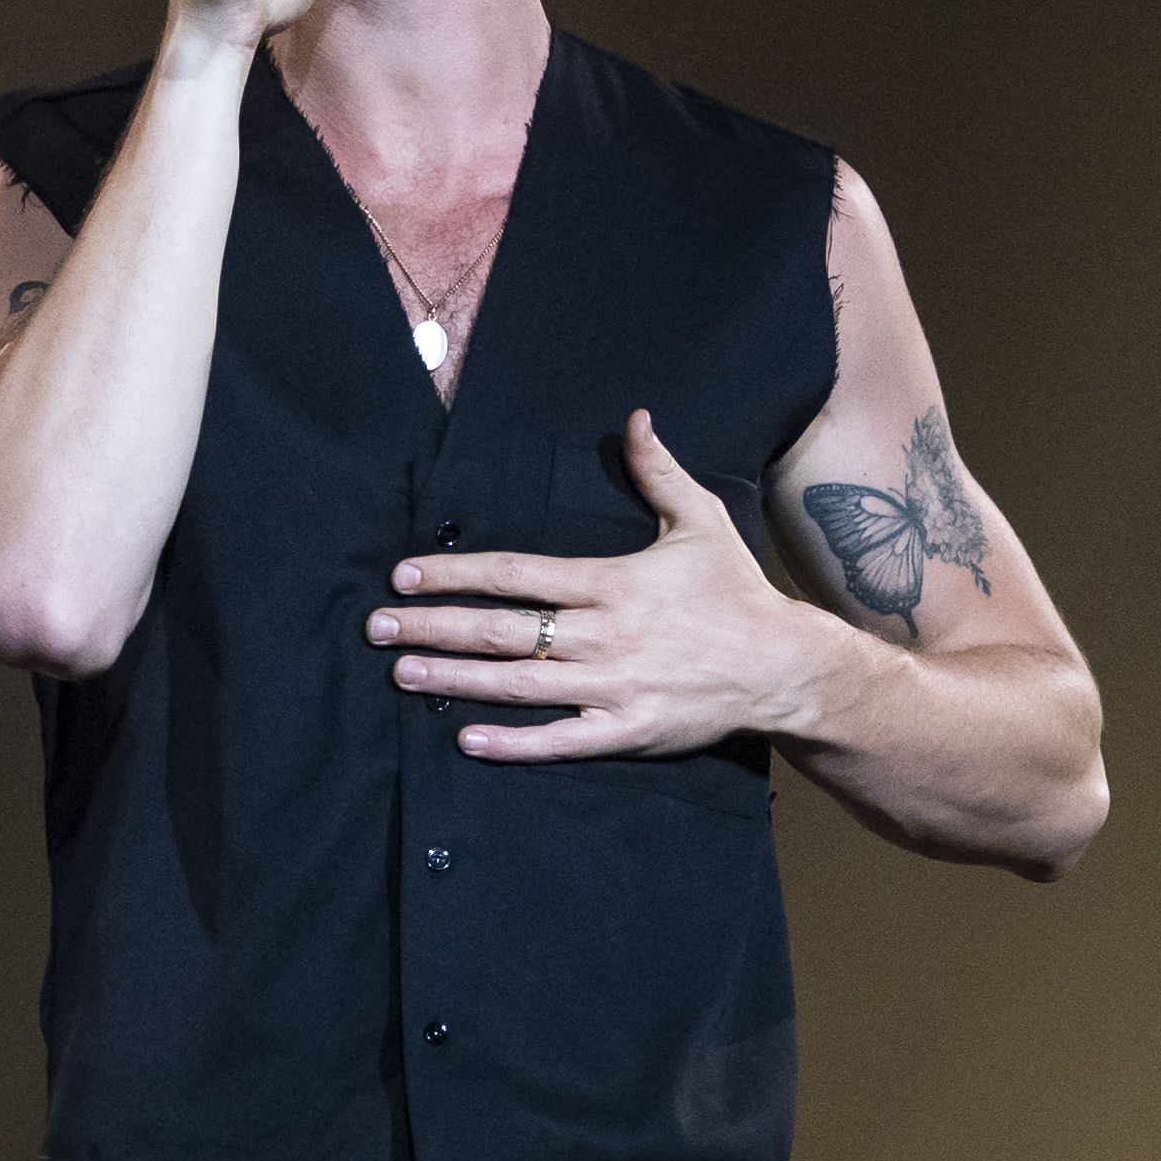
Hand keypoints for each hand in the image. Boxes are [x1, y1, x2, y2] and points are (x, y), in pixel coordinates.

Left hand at [368, 410, 857, 760]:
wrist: (782, 665)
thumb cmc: (736, 591)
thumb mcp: (700, 520)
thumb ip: (658, 471)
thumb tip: (634, 418)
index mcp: (612, 582)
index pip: (517, 574)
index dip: (456, 573)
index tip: (406, 577)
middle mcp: (603, 634)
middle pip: (502, 631)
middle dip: (433, 629)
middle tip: (377, 631)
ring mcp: (613, 686)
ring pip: (519, 684)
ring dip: (455, 681)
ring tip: (403, 675)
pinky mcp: (626, 730)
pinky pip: (560, 740)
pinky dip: (513, 741)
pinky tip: (467, 738)